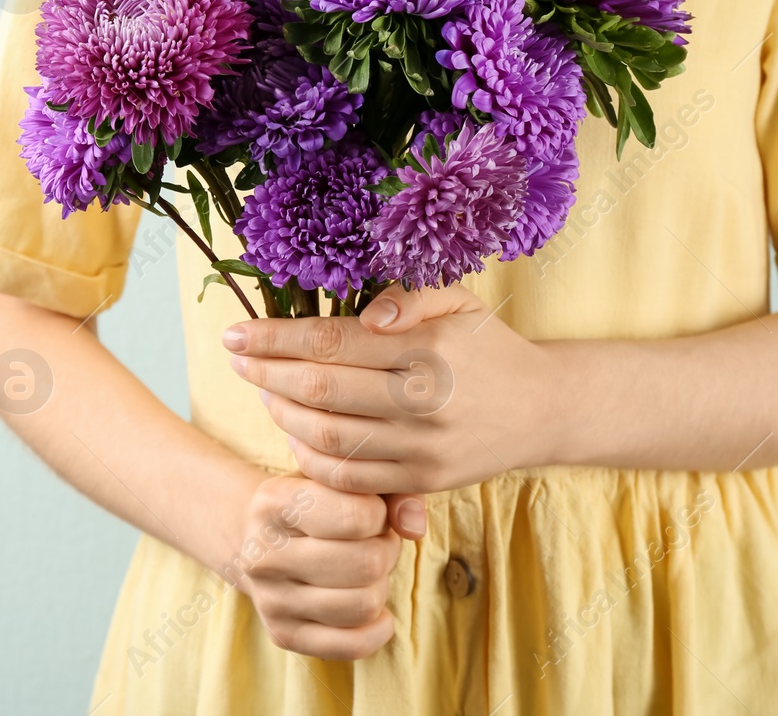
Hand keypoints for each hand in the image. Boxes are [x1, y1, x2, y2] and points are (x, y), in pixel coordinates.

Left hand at [224, 284, 570, 495]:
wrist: (542, 409)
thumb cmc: (486, 345)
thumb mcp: (457, 300)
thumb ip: (409, 296)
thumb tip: (365, 316)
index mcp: (429, 348)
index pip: (331, 341)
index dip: (274, 337)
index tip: (234, 332)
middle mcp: (425, 400)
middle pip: (319, 389)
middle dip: (265, 372)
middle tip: (238, 359)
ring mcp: (422, 447)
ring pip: (326, 437)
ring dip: (281, 412)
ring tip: (265, 389)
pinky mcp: (422, 481)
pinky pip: (348, 477)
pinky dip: (309, 457)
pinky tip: (295, 431)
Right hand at [231, 475, 399, 660]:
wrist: (262, 537)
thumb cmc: (316, 502)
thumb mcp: (345, 480)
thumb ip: (390, 491)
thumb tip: (415, 527)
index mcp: (273, 502)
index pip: (358, 516)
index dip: (380, 515)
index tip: (370, 512)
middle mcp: (262, 553)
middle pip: (366, 564)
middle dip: (385, 551)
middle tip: (375, 542)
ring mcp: (270, 598)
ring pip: (364, 605)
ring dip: (380, 585)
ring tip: (367, 569)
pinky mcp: (283, 634)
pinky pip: (352, 645)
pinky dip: (378, 628)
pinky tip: (376, 610)